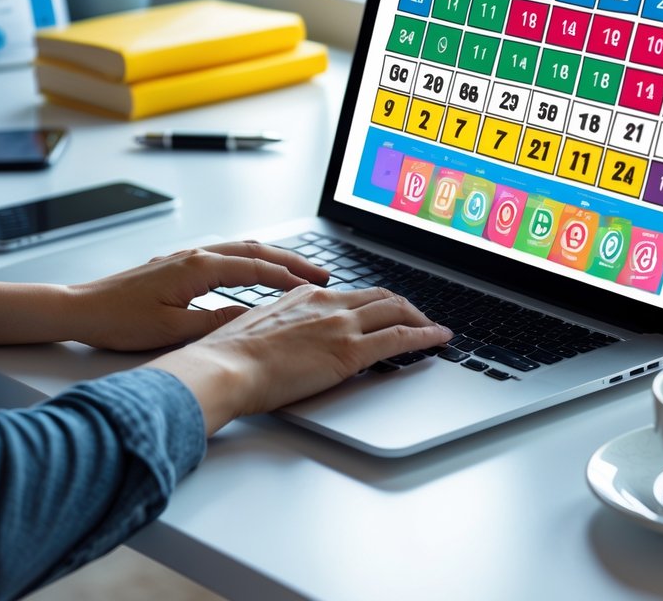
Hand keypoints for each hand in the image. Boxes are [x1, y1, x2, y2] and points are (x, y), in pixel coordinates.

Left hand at [65, 241, 330, 350]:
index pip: (256, 269)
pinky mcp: (177, 265)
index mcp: (198, 268)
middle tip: (322, 273)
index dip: (290, 278)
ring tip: (299, 270)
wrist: (82, 308)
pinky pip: (225, 255)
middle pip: (255, 252)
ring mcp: (186, 257)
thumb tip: (250, 318)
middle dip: (292, 261)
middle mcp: (195, 256)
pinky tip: (257, 272)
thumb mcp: (173, 330)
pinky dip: (251, 260)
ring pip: (241, 249)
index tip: (317, 286)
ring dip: (273, 258)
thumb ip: (215, 323)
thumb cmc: (120, 320)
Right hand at [147, 285, 452, 433]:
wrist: (224, 368)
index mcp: (302, 296)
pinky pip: (400, 338)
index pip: (350, 294)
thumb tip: (285, 343)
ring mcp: (340, 324)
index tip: (384, 308)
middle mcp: (325, 302)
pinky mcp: (350, 350)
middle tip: (418, 316)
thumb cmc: (229, 358)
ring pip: (395, 311)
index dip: (374, 301)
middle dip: (404, 306)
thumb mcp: (257, 331)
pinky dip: (425, 337)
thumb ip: (280, 330)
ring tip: (434, 328)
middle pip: (379, 297)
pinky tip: (438, 340)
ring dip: (420, 319)